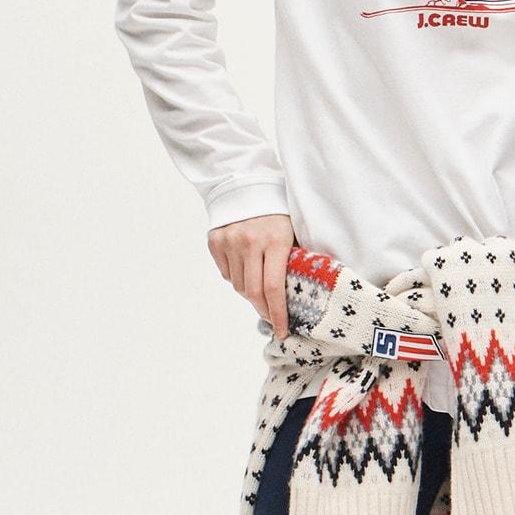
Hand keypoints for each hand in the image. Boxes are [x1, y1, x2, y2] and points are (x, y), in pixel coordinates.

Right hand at [208, 213, 295, 338]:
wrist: (247, 183)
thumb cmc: (278, 212)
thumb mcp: (294, 231)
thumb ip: (295, 261)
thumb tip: (300, 298)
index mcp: (274, 240)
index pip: (273, 288)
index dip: (278, 314)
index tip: (282, 330)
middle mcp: (249, 241)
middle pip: (253, 292)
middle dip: (264, 310)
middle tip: (272, 317)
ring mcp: (229, 241)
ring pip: (238, 285)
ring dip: (251, 293)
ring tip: (261, 286)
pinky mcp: (215, 240)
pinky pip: (227, 273)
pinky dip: (237, 278)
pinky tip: (247, 267)